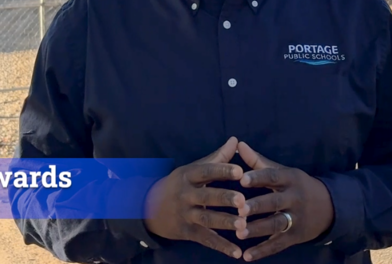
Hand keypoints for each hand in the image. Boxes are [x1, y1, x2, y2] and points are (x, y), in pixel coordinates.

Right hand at [143, 136, 247, 258]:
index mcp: (188, 176)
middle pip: (206, 197)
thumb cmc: (179, 184)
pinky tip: (237, 252)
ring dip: (225, 223)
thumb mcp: (193, 169)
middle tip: (243, 200)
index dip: (222, 170)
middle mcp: (185, 195)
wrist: (147, 207)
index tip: (240, 171)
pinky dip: (221, 246)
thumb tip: (236, 140)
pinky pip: (205, 240)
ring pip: (206, 219)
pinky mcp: (186, 232)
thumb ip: (217, 157)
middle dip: (224, 198)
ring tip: (243, 225)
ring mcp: (185, 215)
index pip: (206, 171)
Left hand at [235, 142, 334, 260]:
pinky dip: (263, 251)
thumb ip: (258, 161)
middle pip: (275, 202)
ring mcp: (297, 218)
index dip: (258, 177)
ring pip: (277, 224)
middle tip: (240, 209)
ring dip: (258, 230)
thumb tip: (238, 144)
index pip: (273, 176)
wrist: (329, 206)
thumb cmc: (296, 185)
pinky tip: (247, 256)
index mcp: (290, 179)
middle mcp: (295, 198)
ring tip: (239, 234)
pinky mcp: (296, 236)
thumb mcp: (283, 171)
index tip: (242, 179)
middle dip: (258, 206)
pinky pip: (279, 244)